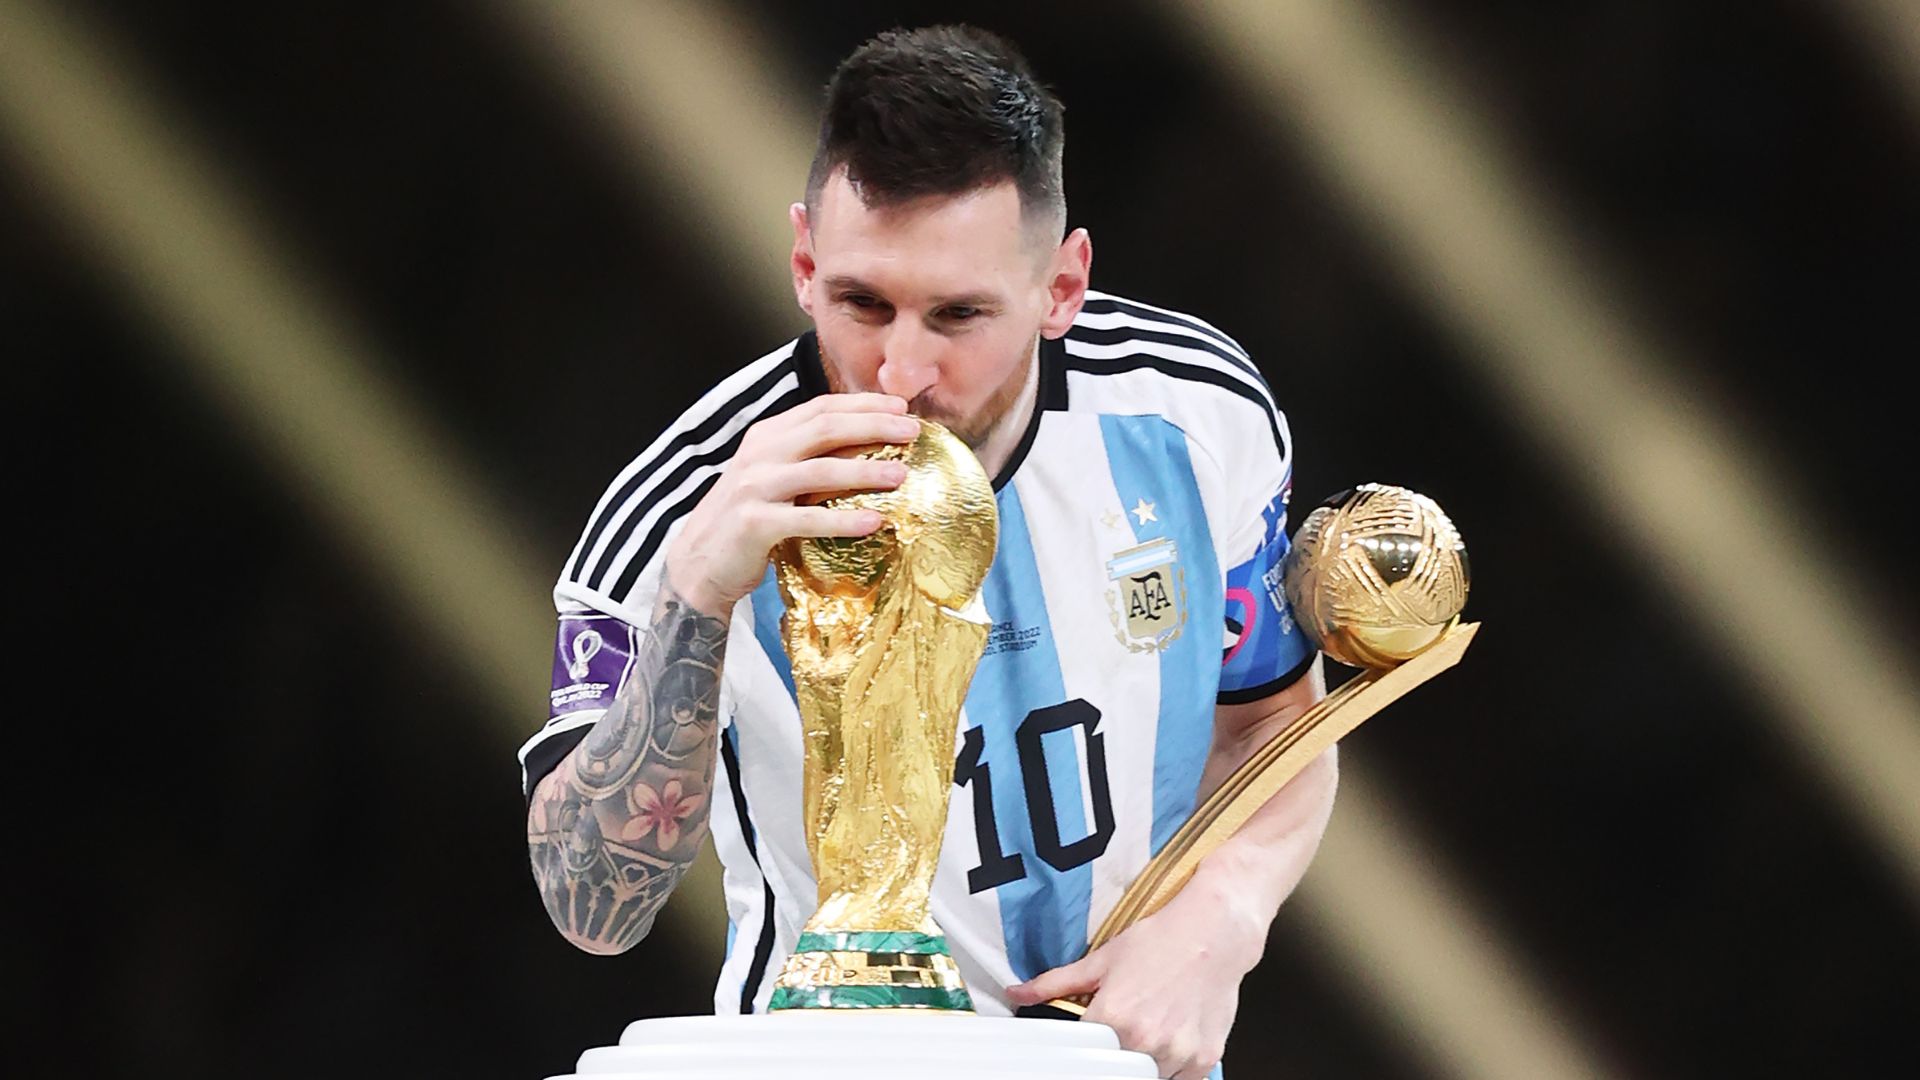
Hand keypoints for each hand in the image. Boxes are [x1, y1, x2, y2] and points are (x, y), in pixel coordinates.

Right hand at [665, 392, 918, 614]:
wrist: (698, 563)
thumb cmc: (747, 519)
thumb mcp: (773, 477)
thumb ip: (807, 457)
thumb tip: (867, 445)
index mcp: (766, 437)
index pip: (820, 408)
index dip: (862, 405)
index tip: (901, 408)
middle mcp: (759, 455)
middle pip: (824, 429)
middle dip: (872, 426)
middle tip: (913, 431)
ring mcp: (754, 488)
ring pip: (818, 471)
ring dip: (864, 470)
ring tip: (900, 475)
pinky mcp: (754, 524)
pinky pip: (806, 519)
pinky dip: (842, 520)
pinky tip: (874, 522)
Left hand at [1006, 877, 1264, 1078]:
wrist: (1213, 933)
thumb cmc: (1159, 942)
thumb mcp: (1102, 959)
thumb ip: (1056, 983)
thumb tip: (1016, 993)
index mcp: (1114, 1017)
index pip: (1081, 1060)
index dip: (1078, 1057)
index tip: (1080, 1053)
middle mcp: (1146, 1040)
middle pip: (1114, 1073)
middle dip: (1110, 1063)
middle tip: (1113, 1044)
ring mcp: (1178, 1053)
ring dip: (1141, 1067)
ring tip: (1143, 1038)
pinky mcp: (1204, 1058)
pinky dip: (1171, 1071)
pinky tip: (1168, 1046)